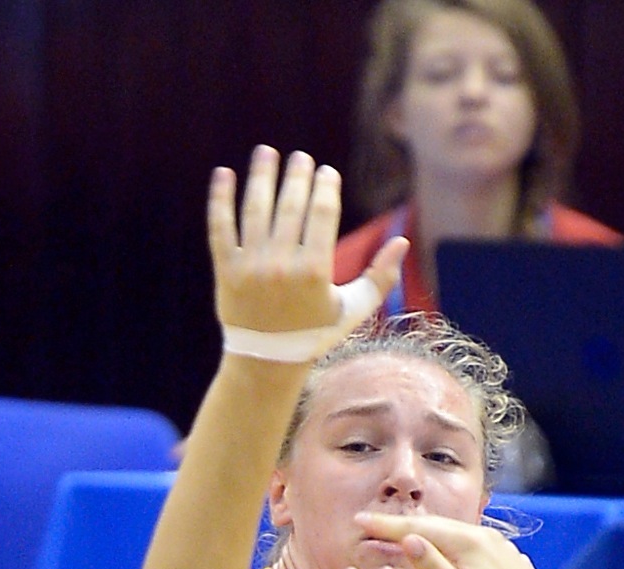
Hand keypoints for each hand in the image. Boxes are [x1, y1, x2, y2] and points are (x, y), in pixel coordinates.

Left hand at [207, 147, 404, 360]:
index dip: (325, 188)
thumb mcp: (354, 309)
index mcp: (315, 273)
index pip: (322, 216)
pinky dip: (220, 200)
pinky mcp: (226, 269)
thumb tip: (402, 242)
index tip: (326, 172)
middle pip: (290, 207)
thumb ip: (380, 277)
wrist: (267, 361)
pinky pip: (221, 227)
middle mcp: (282, 266)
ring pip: (256, 210)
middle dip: (297, 177)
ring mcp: (251, 266)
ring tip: (266, 153)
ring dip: (261, 176)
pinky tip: (223, 174)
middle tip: (300, 157)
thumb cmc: (316, 333)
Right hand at [353, 511, 572, 568]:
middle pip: (437, 527)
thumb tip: (408, 539)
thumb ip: (433, 567)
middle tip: (374, 525)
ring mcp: (502, 549)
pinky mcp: (511, 563)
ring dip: (429, 536)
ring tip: (406, 536)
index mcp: (470, 544)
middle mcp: (488, 539)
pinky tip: (448, 552)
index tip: (360, 521)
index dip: (387, 527)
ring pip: (457, 536)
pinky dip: (452, 547)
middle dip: (404, 527)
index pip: (419, 530)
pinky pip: (473, 547)